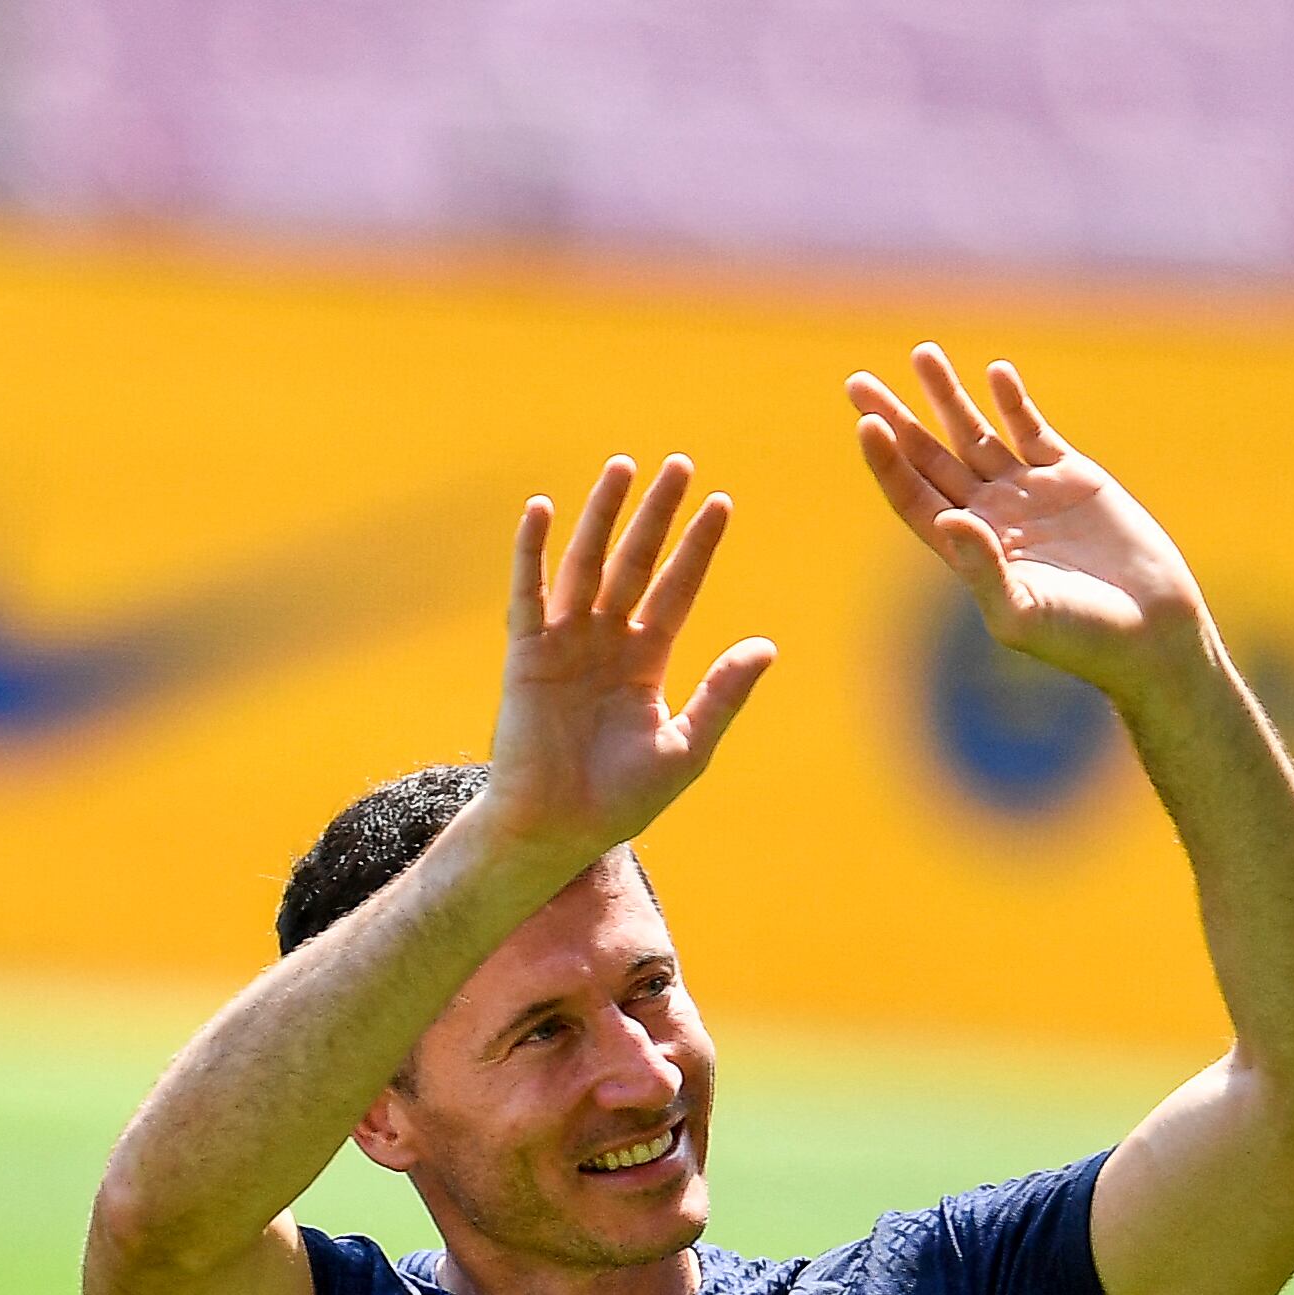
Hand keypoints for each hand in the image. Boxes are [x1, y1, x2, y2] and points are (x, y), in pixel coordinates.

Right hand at [475, 454, 776, 868]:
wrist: (556, 829)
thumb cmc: (619, 801)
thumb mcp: (685, 747)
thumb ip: (723, 694)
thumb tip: (766, 645)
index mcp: (645, 662)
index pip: (677, 589)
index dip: (697, 548)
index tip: (721, 504)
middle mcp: (606, 642)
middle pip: (636, 563)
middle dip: (657, 515)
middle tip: (680, 465)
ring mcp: (565, 644)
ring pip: (587, 565)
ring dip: (603, 515)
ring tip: (622, 467)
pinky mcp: (526, 654)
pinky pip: (529, 594)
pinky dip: (532, 551)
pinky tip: (542, 510)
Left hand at [848, 345, 1214, 703]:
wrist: (1150, 632)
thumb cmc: (1080, 637)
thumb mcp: (1021, 613)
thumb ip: (980, 569)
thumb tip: (947, 520)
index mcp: (964, 551)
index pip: (912, 496)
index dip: (887, 462)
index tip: (866, 425)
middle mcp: (988, 516)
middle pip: (929, 457)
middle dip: (895, 418)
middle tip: (856, 382)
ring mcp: (1028, 492)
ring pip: (976, 433)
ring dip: (946, 396)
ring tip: (921, 354)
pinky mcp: (1072, 476)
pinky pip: (1033, 431)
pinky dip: (1014, 402)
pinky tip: (994, 373)